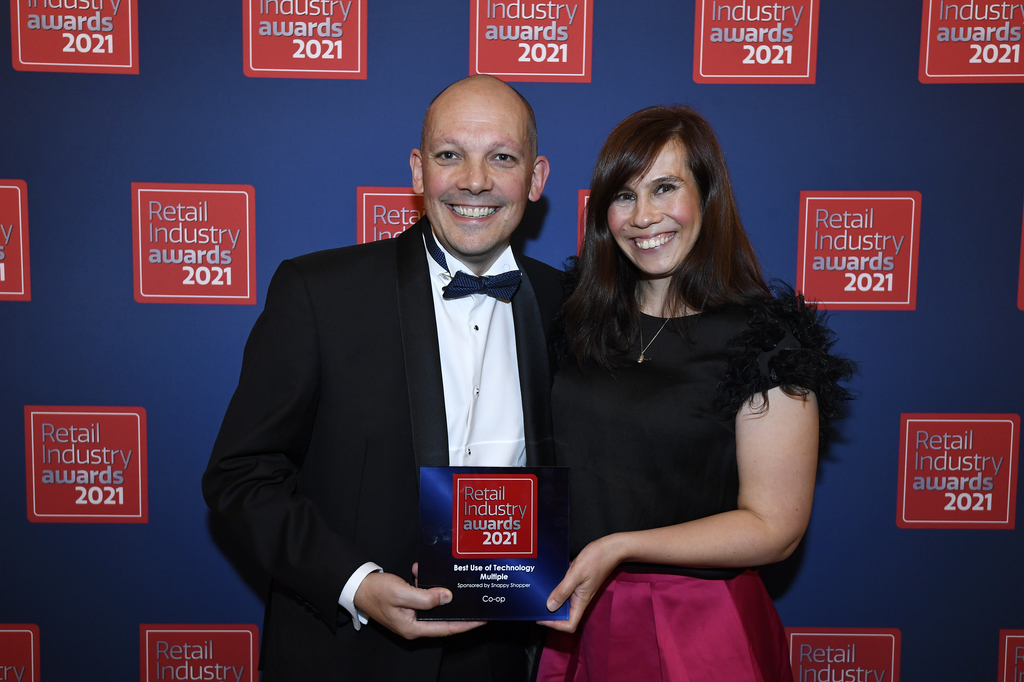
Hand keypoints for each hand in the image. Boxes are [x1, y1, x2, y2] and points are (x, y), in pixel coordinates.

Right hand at [354, 571, 483, 639]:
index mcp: (413, 627)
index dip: (465, 624)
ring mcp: (411, 615)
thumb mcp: (402, 593)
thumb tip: (447, 597)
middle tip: (475, 601)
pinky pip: (423, 596)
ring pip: (433, 604)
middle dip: (457, 607)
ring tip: (446, 577)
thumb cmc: (376, 592)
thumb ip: (426, 597)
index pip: (446, 628)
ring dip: (438, 589)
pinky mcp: (408, 605)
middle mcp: (414, 624)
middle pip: (443, 619)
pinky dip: (424, 583)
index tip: (481, 619)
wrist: (358, 586)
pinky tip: (420, 571)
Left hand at [538, 535, 621, 632]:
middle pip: (565, 617)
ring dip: (553, 603)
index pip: (569, 625)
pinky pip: (566, 593)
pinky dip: (557, 592)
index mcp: (581, 601)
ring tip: (540, 598)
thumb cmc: (596, 559)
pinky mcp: (579, 584)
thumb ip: (563, 590)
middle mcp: (580, 599)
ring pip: (565, 605)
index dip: (555, 625)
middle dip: (551, 615)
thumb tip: (550, 606)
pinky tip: (550, 585)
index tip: (542, 617)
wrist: (610, 549)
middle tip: (537, 607)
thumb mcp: (576, 574)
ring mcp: (580, 591)